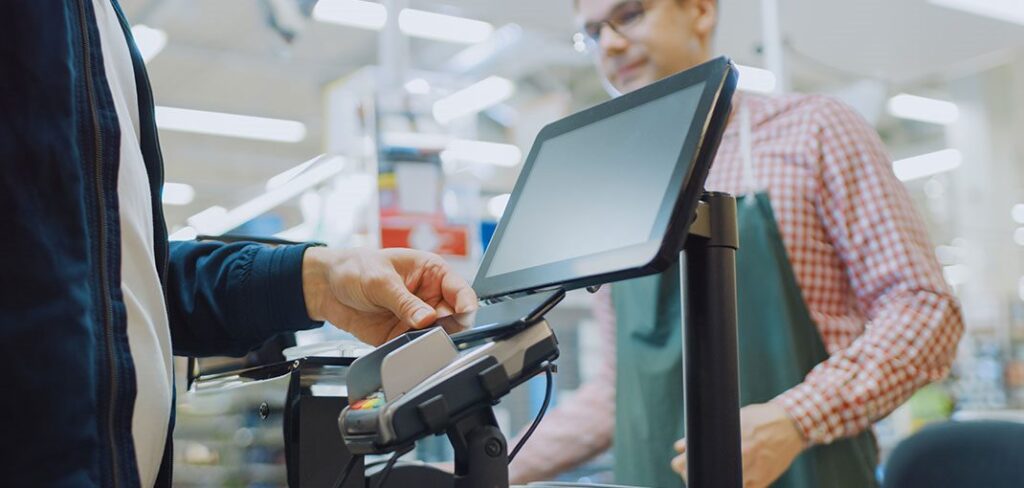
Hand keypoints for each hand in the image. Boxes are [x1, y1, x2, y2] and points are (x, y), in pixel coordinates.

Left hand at [302, 247, 477, 344]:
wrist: (325, 287)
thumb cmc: (354, 268)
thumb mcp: (381, 280)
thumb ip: (404, 302)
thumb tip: (428, 319)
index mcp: (432, 273)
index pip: (461, 291)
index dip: (467, 305)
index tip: (464, 316)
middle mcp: (429, 297)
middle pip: (454, 319)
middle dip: (448, 327)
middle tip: (433, 329)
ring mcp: (416, 318)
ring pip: (436, 336)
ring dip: (429, 341)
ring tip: (414, 336)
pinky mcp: (401, 335)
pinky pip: (414, 348)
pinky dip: (411, 351)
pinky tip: (403, 346)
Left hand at [671, 402, 805, 487]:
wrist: (791, 425)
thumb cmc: (758, 419)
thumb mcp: (733, 419)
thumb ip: (709, 432)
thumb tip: (680, 445)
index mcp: (733, 438)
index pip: (702, 457)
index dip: (685, 463)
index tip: (678, 463)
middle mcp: (743, 456)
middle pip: (709, 474)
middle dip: (691, 474)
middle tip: (684, 470)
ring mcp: (754, 471)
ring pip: (724, 484)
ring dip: (710, 482)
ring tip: (702, 476)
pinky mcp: (763, 480)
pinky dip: (730, 486)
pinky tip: (723, 481)